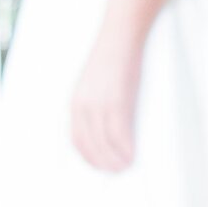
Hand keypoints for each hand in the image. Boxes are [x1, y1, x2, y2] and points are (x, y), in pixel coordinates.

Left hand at [70, 28, 144, 172]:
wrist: (121, 34)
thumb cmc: (112, 56)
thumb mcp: (95, 82)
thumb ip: (95, 103)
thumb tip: (104, 126)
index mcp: (75, 102)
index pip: (76, 139)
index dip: (88, 157)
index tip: (100, 166)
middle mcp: (83, 105)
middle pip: (90, 144)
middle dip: (102, 162)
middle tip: (116, 172)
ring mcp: (99, 103)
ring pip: (104, 142)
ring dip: (114, 159)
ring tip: (125, 167)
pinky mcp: (117, 99)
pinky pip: (119, 131)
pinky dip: (125, 147)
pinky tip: (132, 154)